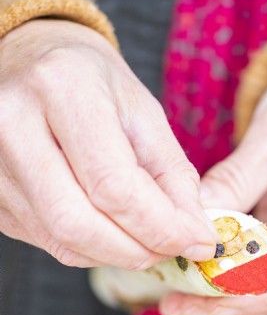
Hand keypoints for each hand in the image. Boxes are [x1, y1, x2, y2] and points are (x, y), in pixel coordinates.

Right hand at [0, 19, 215, 267]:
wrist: (28, 59)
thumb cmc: (92, 82)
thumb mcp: (143, 112)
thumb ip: (172, 175)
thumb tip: (195, 235)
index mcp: (59, 88)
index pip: (113, 184)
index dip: (161, 226)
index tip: (199, 241)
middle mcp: (11, 124)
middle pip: (78, 222)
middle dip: (138, 250)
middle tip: (174, 250)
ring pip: (62, 240)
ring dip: (117, 254)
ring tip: (150, 241)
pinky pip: (47, 241)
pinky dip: (91, 248)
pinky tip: (113, 231)